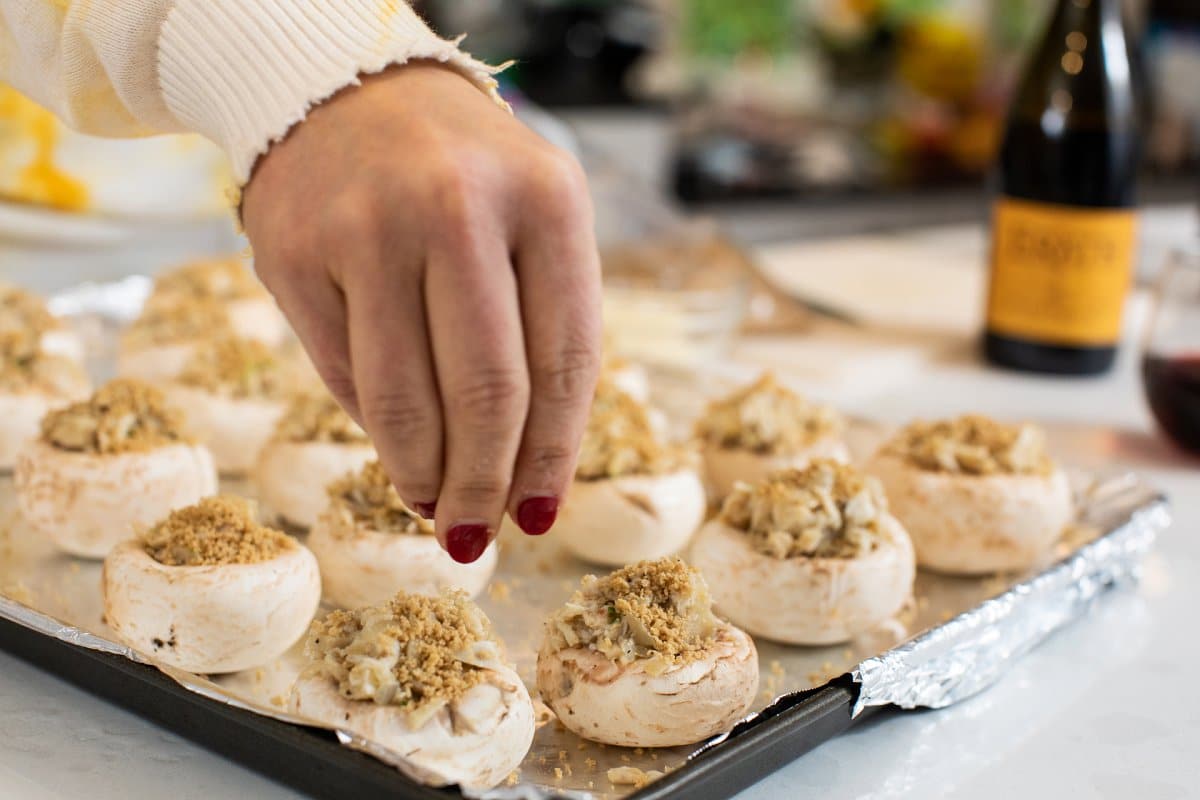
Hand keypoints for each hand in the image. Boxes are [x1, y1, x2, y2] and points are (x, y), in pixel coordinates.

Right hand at [243, 62, 601, 562]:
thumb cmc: (466, 182)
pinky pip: (343, 376)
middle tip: (473, 534)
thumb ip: (542, 333)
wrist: (348, 94)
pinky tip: (391, 436)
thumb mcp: (534, 223)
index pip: (565, 360)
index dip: (553, 455)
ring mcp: (367, 228)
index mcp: (546, 200)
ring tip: (431, 504)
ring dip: (421, 477)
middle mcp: (457, 208)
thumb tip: (521, 481)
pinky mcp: (294, 254)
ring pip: (402, 402)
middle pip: (486, 394)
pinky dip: (372, 424)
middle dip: (482, 486)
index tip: (539, 515)